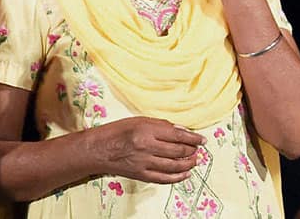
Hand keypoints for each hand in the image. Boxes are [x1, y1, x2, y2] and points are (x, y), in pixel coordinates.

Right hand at [87, 117, 204, 183]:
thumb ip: (163, 125)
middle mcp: (146, 148)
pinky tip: (185, 174)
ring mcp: (143, 163)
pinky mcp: (140, 175)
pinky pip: (162, 178)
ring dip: (188, 164)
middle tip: (198, 149)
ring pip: (173, 166)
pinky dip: (176, 177)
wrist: (96, 150)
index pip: (178, 135)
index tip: (203, 140)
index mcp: (147, 131)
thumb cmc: (117, 131)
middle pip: (178, 151)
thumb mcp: (140, 120)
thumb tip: (183, 131)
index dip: (193, 138)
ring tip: (195, 160)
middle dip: (192, 151)